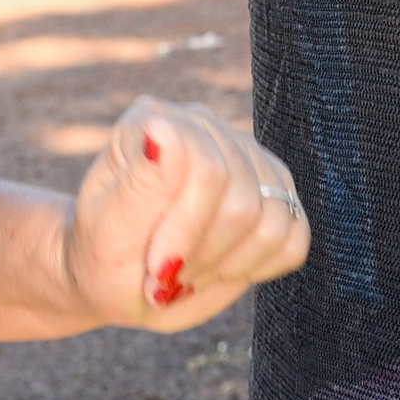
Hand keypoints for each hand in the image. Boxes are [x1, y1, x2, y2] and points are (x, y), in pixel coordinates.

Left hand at [64, 97, 309, 331]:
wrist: (122, 279)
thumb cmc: (105, 257)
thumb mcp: (108, 231)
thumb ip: (141, 183)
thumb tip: (163, 128)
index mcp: (157, 121)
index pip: (208, 169)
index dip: (187, 228)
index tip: (156, 266)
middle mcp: (209, 127)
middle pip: (244, 201)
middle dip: (207, 252)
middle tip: (169, 275)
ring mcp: (250, 158)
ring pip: (274, 221)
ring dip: (231, 264)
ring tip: (191, 271)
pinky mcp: (279, 194)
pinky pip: (294, 239)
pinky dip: (259, 266)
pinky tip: (222, 266)